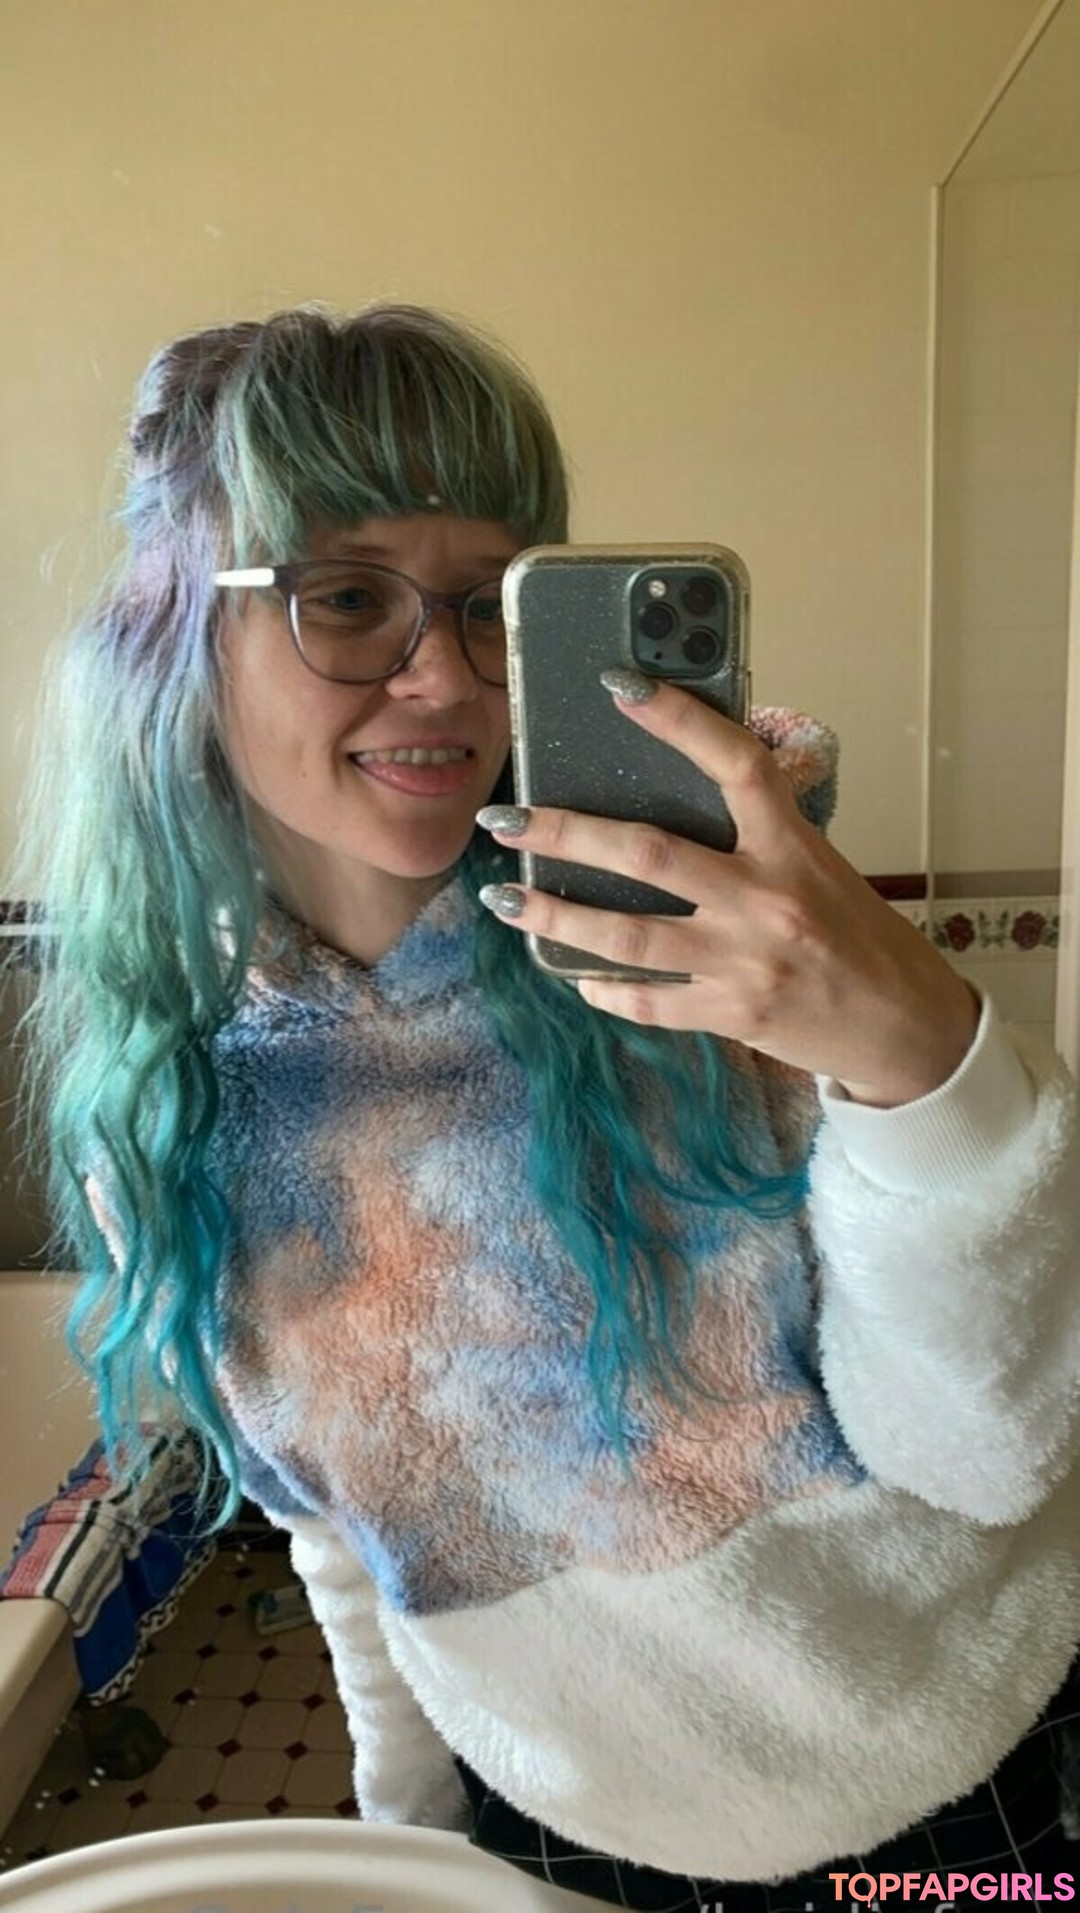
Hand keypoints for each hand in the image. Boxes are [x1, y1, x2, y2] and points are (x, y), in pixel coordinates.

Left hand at [477, 675, 977, 1107]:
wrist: (904, 1027)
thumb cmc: (857, 937)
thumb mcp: (818, 867)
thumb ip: (757, 836)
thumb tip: (676, 797)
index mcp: (794, 848)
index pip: (737, 764)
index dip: (679, 721)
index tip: (621, 687)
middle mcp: (766, 900)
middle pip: (648, 854)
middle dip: (565, 832)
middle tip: (505, 819)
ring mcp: (744, 961)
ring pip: (629, 933)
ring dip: (556, 914)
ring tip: (504, 898)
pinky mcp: (731, 1013)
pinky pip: (648, 999)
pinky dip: (604, 987)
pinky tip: (574, 975)